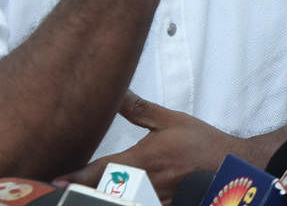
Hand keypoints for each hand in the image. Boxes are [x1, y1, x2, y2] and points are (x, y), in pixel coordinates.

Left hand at [59, 92, 249, 200]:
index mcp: (142, 161)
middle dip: (83, 193)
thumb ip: (139, 110)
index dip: (76, 179)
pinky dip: (126, 200)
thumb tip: (116, 93)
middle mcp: (143, 185)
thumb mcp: (171, 121)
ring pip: (121, 201)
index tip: (56, 181)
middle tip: (61, 191)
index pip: (101, 171)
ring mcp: (153, 201)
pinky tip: (119, 196)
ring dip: (104, 197)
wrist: (230, 168)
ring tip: (81, 195)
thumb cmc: (201, 143)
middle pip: (104, 194)